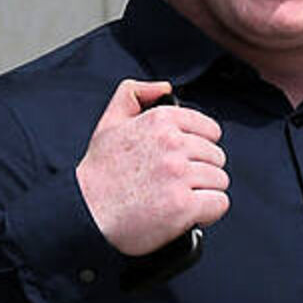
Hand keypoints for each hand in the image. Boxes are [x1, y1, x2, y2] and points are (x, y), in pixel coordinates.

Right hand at [76, 79, 229, 255]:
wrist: (83, 215)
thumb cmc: (98, 175)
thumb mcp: (109, 123)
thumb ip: (133, 94)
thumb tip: (164, 87)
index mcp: (160, 120)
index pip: (210, 130)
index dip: (200, 149)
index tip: (186, 161)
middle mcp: (172, 144)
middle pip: (216, 157)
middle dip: (201, 172)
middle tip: (176, 184)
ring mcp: (179, 174)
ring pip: (220, 181)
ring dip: (204, 193)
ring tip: (178, 199)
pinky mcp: (183, 205)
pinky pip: (219, 204)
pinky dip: (208, 213)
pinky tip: (188, 215)